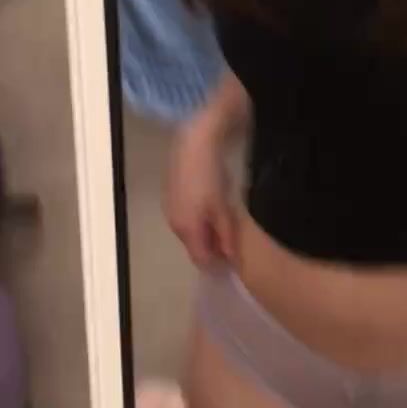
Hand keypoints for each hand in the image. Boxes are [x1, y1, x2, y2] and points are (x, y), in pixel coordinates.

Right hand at [165, 117, 238, 268]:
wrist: (194, 143)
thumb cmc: (211, 176)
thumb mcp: (224, 207)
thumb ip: (226, 235)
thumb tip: (230, 259)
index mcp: (187, 229)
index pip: (200, 259)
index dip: (218, 265)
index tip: (234, 261)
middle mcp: (174, 223)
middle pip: (194, 246)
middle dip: (212, 248)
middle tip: (233, 240)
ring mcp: (170, 209)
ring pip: (190, 231)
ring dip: (206, 232)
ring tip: (225, 222)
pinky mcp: (171, 196)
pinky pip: (186, 217)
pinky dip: (199, 218)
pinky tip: (211, 206)